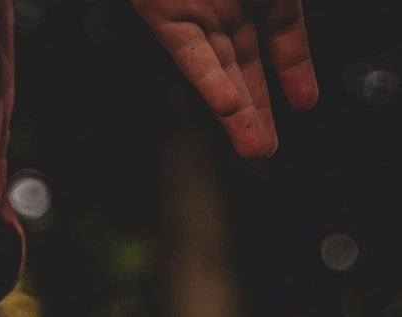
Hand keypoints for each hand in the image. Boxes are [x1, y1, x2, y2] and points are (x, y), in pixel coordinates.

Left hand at [132, 1, 317, 156]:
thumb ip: (285, 6)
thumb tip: (296, 18)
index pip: (280, 30)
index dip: (292, 67)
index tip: (304, 104)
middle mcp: (227, 3)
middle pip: (245, 66)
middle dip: (257, 110)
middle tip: (265, 149)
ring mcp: (197, 12)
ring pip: (220, 71)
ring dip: (236, 113)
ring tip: (254, 149)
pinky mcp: (164, 16)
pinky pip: (189, 54)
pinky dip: (208, 79)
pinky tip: (227, 106)